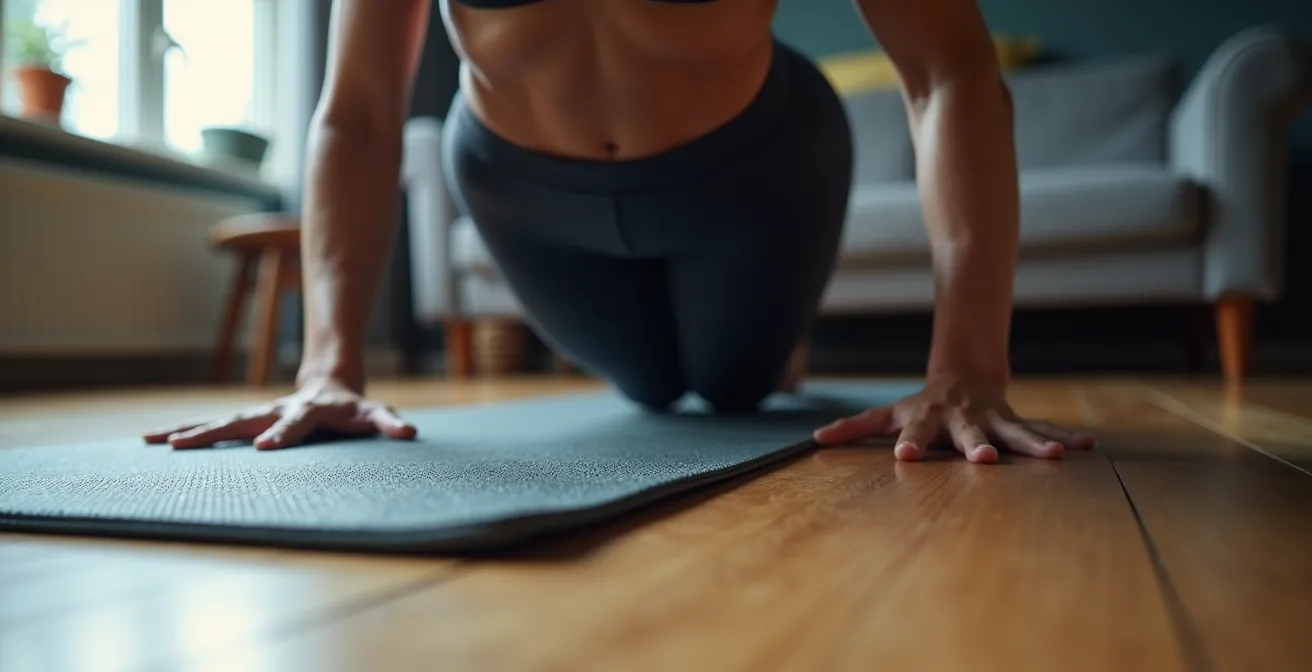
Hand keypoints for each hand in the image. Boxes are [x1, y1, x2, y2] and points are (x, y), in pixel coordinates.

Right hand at [142, 376, 416, 449]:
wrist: (330, 383)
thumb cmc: (354, 407)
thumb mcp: (375, 414)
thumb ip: (389, 423)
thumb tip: (409, 432)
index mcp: (309, 412)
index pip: (294, 425)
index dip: (282, 435)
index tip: (264, 449)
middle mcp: (276, 410)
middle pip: (242, 421)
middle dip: (212, 433)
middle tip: (180, 446)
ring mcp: (258, 414)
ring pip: (219, 422)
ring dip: (187, 432)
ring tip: (152, 441)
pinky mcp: (245, 420)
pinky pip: (213, 427)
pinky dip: (184, 432)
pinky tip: (154, 440)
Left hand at [811, 376, 1094, 463]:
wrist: (963, 376)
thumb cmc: (920, 405)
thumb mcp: (886, 413)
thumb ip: (853, 427)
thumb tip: (814, 438)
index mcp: (927, 419)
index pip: (913, 434)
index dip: (908, 444)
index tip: (903, 458)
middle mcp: (961, 419)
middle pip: (968, 434)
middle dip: (976, 447)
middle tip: (983, 461)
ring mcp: (992, 420)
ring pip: (1014, 432)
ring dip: (1033, 444)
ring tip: (1055, 457)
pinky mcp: (1016, 422)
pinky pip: (1041, 429)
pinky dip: (1064, 437)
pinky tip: (1087, 445)